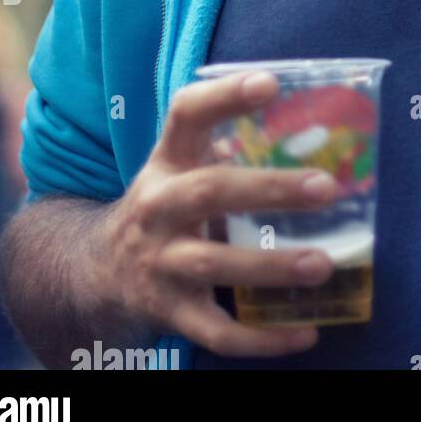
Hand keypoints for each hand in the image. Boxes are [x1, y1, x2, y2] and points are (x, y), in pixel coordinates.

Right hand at [93, 71, 338, 356]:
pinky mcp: (169, 312)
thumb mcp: (181, 167)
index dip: (226, 96)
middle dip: (269, 189)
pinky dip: (262, 338)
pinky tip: (306, 332)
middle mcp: (158, 207)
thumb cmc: (165, 206)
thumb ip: (229, 146)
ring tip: (323, 264)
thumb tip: (310, 129)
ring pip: (214, 265)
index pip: (187, 114)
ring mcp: (161, 262)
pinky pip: (216, 332)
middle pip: (209, 191)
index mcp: (167, 162)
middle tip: (326, 188)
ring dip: (271, 266)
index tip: (271, 83)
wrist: (95, 272)